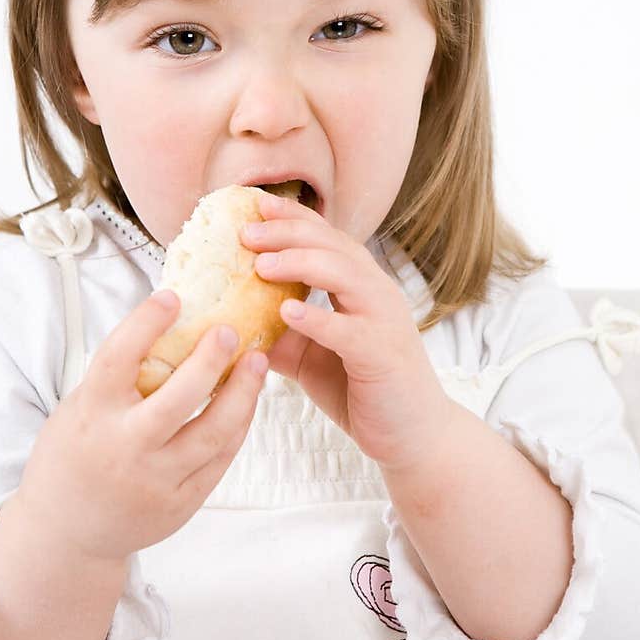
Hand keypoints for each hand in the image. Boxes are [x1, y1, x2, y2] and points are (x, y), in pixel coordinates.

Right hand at [15, 290, 268, 567]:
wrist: (66, 531)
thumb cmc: (74, 456)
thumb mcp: (79, 411)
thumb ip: (117, 381)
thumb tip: (168, 327)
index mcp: (92, 415)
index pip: (118, 359)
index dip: (144, 324)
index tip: (171, 297)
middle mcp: (124, 448)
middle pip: (178, 399)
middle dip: (210, 361)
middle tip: (230, 330)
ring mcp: (155, 481)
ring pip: (213, 433)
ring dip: (242, 394)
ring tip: (256, 362)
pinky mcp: (179, 504)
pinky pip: (219, 460)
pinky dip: (237, 427)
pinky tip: (247, 401)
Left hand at [240, 190, 453, 472]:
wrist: (411, 435)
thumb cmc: (361, 390)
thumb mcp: (310, 357)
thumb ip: (280, 335)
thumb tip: (228, 324)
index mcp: (360, 287)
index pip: (327, 238)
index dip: (293, 217)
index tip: (254, 204)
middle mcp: (376, 294)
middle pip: (333, 246)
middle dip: (288, 233)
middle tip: (246, 232)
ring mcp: (383, 321)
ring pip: (345, 276)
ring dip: (300, 264)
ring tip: (260, 265)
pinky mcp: (382, 355)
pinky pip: (349, 330)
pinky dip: (319, 318)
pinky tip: (287, 311)